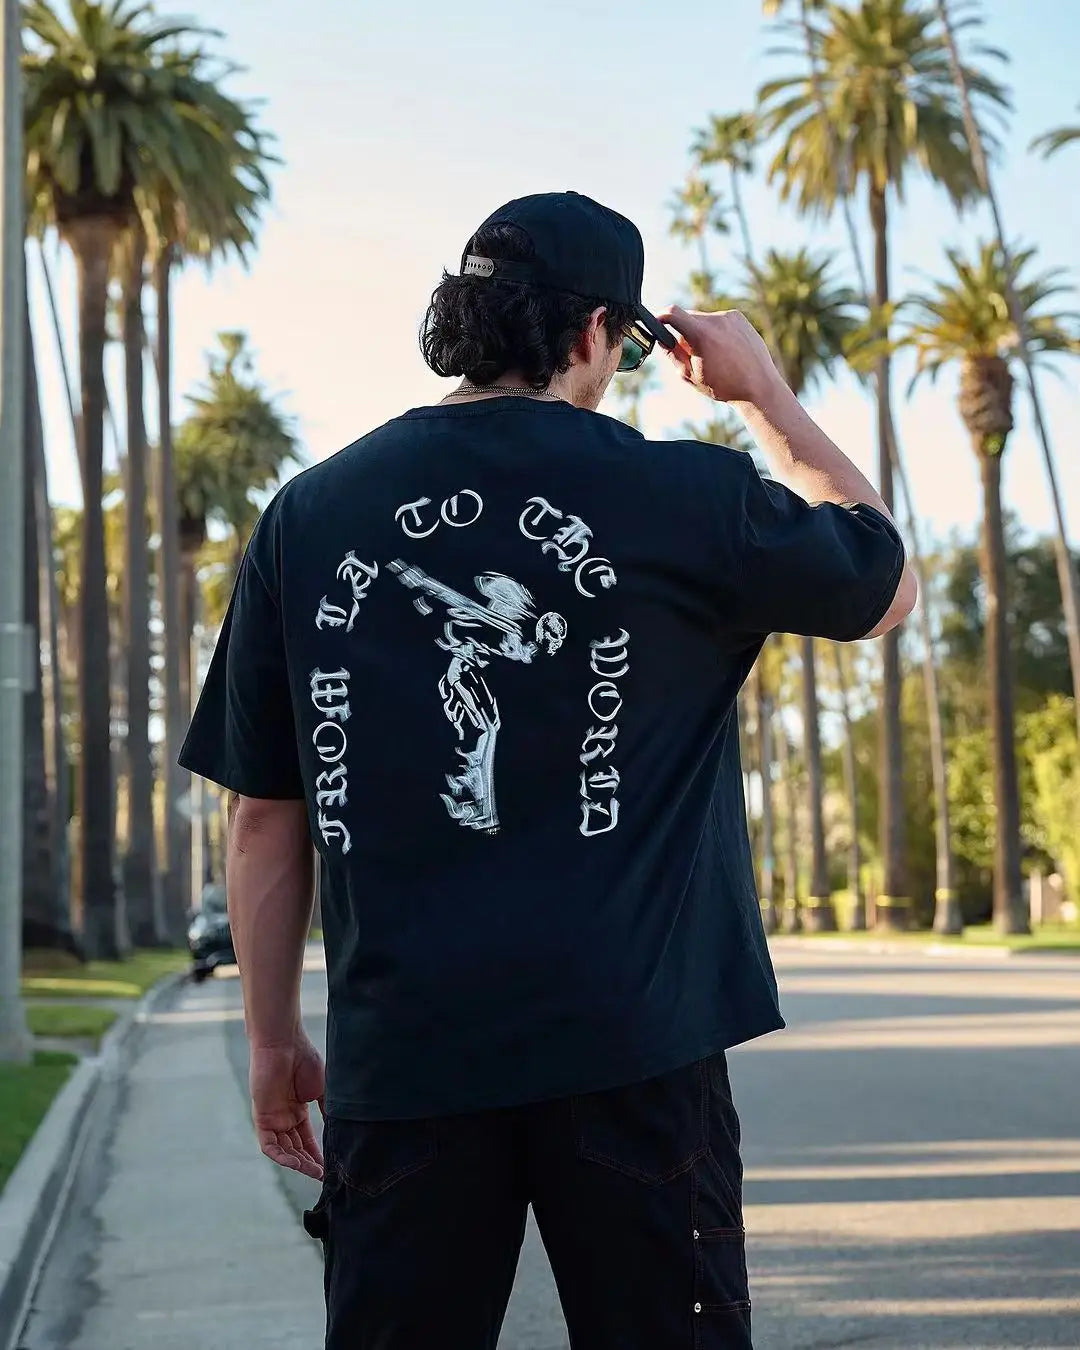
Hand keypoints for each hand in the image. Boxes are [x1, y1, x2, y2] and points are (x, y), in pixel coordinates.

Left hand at [249, 1031, 325, 1179]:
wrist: (285, 1044)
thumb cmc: (304, 1060)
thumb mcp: (322, 1090)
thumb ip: (327, 1110)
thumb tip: (339, 1131)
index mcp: (297, 1110)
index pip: (306, 1139)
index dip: (317, 1154)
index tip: (330, 1167)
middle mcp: (284, 1117)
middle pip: (295, 1148)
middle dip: (309, 1163)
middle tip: (325, 1175)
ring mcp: (272, 1118)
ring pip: (283, 1150)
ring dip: (298, 1163)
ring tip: (315, 1172)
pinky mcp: (262, 1118)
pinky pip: (269, 1145)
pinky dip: (281, 1156)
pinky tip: (296, 1164)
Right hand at [658, 305, 782, 405]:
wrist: (758, 386)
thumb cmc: (724, 385)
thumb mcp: (690, 375)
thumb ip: (673, 354)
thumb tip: (662, 339)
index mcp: (701, 334)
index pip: (672, 313)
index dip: (660, 317)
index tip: (657, 323)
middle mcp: (716, 320)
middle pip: (688, 318)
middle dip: (684, 332)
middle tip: (691, 354)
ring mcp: (730, 317)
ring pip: (703, 320)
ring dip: (700, 332)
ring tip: (713, 355)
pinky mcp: (739, 318)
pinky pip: (718, 320)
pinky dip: (715, 331)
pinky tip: (724, 350)